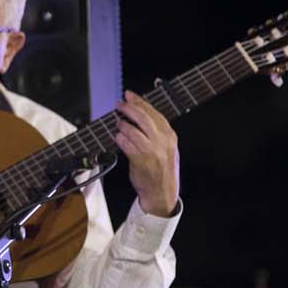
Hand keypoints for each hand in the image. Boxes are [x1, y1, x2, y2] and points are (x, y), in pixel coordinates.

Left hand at [114, 90, 178, 216]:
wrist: (162, 192)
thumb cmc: (161, 168)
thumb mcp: (166, 148)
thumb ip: (156, 132)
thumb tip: (138, 114)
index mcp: (169, 136)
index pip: (154, 113)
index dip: (140, 102)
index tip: (129, 95)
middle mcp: (162, 142)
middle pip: (143, 118)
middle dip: (129, 108)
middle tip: (119, 104)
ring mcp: (152, 151)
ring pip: (133, 130)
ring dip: (122, 125)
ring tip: (118, 123)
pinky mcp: (141, 161)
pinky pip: (127, 145)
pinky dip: (120, 139)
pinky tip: (117, 137)